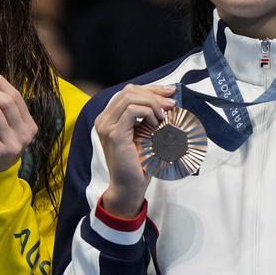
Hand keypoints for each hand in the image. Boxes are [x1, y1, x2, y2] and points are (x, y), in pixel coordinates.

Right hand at [94, 83, 176, 216]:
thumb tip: (168, 100)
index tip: (170, 92)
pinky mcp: (114, 134)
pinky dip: (149, 113)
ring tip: (164, 117)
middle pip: (129, 91)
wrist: (130, 186)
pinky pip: (133, 111)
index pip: (128, 91)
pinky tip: (157, 124)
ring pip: (130, 97)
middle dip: (154, 94)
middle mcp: (104, 119)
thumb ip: (149, 116)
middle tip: (172, 105)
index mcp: (109, 117)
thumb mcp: (145, 133)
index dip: (151, 88)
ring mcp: (107, 126)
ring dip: (152, 103)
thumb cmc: (139, 163)